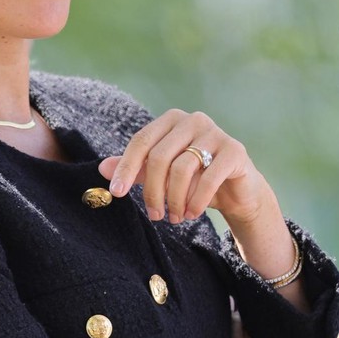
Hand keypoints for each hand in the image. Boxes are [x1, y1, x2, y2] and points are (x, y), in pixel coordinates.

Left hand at [99, 109, 310, 311]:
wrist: (236, 190)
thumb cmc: (193, 179)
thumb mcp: (160, 175)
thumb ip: (135, 169)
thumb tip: (102, 169)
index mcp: (171, 120)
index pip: (141, 141)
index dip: (126, 168)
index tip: (116, 193)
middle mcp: (193, 120)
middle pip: (159, 157)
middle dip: (153, 191)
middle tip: (155, 215)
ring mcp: (216, 132)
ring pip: (182, 169)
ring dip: (175, 199)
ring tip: (174, 217)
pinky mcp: (235, 150)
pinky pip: (208, 177)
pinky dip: (196, 200)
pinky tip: (191, 214)